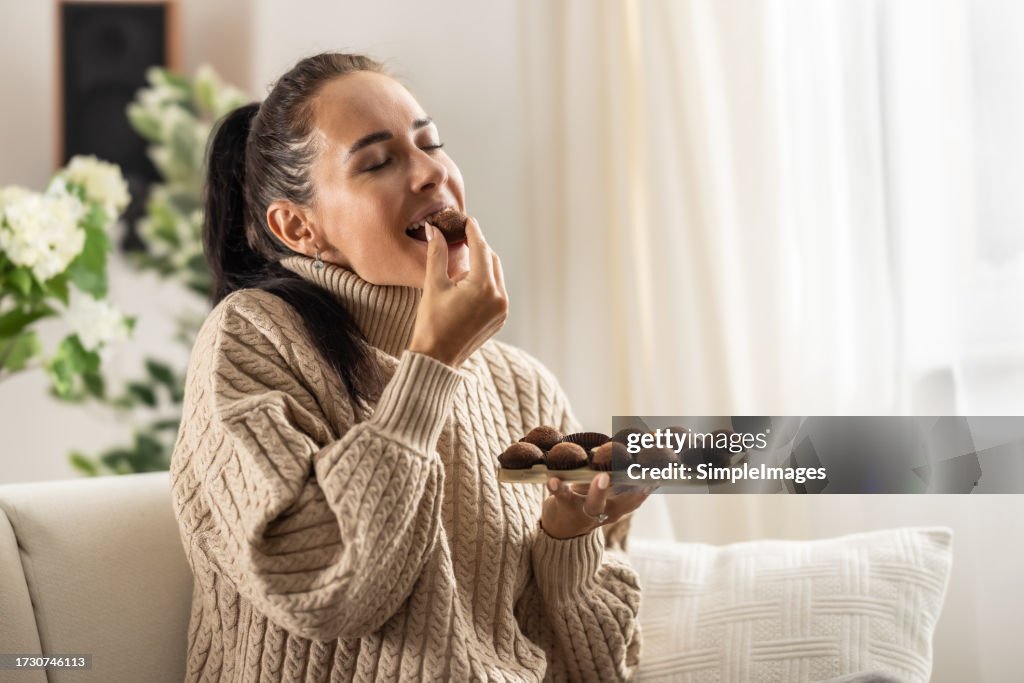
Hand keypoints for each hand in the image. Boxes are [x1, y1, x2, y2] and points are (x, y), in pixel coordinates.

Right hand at [408, 217, 508, 367]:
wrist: (437, 358)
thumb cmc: (432, 323)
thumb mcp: (433, 285)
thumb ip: (438, 254)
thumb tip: (435, 230)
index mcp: (483, 286)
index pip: (481, 249)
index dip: (473, 231)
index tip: (466, 220)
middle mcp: (499, 297)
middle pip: (491, 260)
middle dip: (477, 248)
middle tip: (461, 238)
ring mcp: (502, 309)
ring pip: (495, 275)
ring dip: (481, 266)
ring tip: (460, 266)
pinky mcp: (500, 318)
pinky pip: (496, 291)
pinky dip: (485, 282)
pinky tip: (467, 284)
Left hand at [540, 472, 654, 539]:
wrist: (562, 529)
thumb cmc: (591, 499)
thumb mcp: (612, 490)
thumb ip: (626, 470)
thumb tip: (650, 438)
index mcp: (623, 504)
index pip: (643, 491)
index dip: (653, 478)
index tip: (664, 463)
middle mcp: (609, 510)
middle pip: (626, 500)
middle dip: (635, 486)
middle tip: (644, 474)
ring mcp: (588, 511)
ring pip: (596, 503)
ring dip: (599, 490)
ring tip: (601, 477)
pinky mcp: (566, 508)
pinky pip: (562, 497)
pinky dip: (557, 488)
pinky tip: (552, 479)